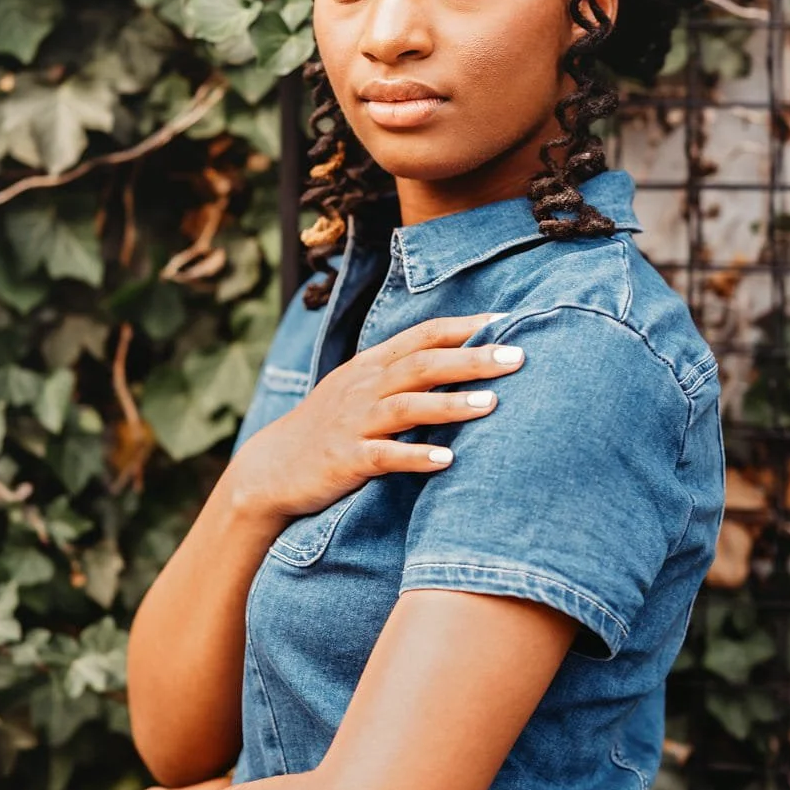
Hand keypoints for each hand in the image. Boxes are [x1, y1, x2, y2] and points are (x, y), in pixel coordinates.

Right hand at [228, 312, 524, 523]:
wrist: (271, 468)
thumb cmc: (329, 428)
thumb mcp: (361, 389)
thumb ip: (404, 374)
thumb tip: (463, 361)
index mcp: (372, 365)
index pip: (425, 335)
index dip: (467, 326)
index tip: (510, 321)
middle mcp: (364, 387)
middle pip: (423, 364)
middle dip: (471, 359)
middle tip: (517, 357)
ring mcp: (354, 423)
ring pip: (406, 406)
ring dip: (450, 404)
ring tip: (492, 404)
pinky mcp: (346, 459)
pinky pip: (384, 456)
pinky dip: (415, 456)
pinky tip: (446, 460)